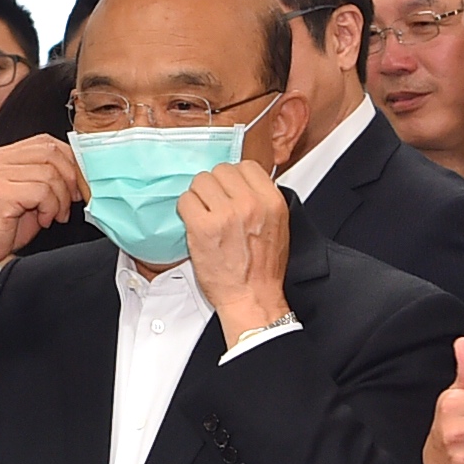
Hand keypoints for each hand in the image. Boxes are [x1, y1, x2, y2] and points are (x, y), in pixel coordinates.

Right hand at [0, 136, 86, 289]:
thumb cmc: (5, 224)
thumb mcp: (32, 194)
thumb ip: (49, 177)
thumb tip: (80, 172)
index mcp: (8, 155)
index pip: (48, 142)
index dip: (69, 161)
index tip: (76, 184)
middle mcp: (1, 159)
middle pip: (51, 153)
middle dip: (69, 180)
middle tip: (70, 201)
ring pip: (50, 174)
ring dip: (60, 199)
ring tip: (54, 215)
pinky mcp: (2, 192)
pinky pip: (42, 192)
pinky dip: (50, 209)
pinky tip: (43, 220)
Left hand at [180, 160, 290, 346]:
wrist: (252, 297)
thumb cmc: (263, 269)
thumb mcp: (277, 226)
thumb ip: (262, 200)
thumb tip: (242, 182)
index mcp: (271, 201)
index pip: (245, 166)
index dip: (234, 179)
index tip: (229, 191)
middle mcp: (250, 204)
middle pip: (220, 170)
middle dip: (215, 187)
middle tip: (215, 206)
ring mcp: (225, 214)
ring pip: (200, 181)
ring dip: (199, 197)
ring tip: (205, 215)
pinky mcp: (202, 227)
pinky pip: (185, 200)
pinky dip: (186, 210)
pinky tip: (194, 223)